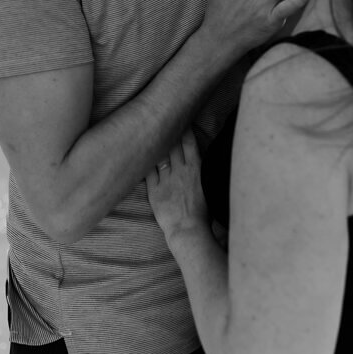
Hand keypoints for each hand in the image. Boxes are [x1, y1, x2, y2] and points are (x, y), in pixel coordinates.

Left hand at [146, 131, 206, 253]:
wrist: (188, 231)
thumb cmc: (204, 214)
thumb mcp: (210, 187)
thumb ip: (205, 172)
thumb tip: (203, 160)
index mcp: (196, 168)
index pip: (188, 142)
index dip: (184, 129)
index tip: (181, 121)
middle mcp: (179, 170)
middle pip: (172, 145)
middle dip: (169, 133)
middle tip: (164, 123)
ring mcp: (166, 180)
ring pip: (160, 156)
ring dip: (157, 146)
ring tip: (152, 135)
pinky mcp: (154, 191)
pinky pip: (148, 172)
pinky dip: (147, 162)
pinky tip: (142, 155)